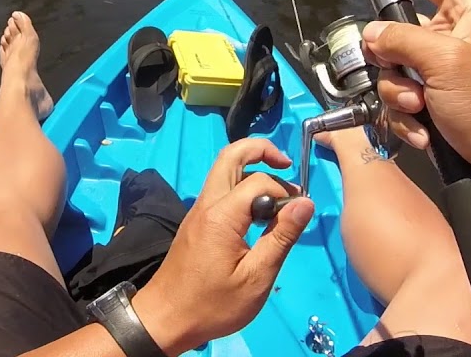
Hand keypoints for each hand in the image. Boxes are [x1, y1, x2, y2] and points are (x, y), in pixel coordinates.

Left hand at [133, 139, 314, 354]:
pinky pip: (219, 190)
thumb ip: (281, 237)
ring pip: (223, 170)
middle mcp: (207, 204)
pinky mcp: (196, 223)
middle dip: (261, 150)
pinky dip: (241, 186)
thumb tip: (306, 202)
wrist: (164, 320)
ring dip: (251, 168)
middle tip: (287, 164)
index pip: (260, 181)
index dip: (286, 191)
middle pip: (230, 155)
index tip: (300, 212)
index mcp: (222, 215)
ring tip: (278, 191)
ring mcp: (198, 211)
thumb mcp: (256, 278)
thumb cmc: (212, 305)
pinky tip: (258, 212)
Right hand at [363, 0, 470, 188]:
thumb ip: (402, 39)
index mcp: (468, 13)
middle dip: (393, 62)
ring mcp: (442, 71)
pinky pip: (400, 99)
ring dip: (399, 95)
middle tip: (409, 83)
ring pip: (392, 70)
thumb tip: (370, 35)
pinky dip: (406, 118)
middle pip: (396, 30)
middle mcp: (453, 36)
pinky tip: (423, 133)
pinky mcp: (434, 101)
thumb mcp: (446, 62)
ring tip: (422, 113)